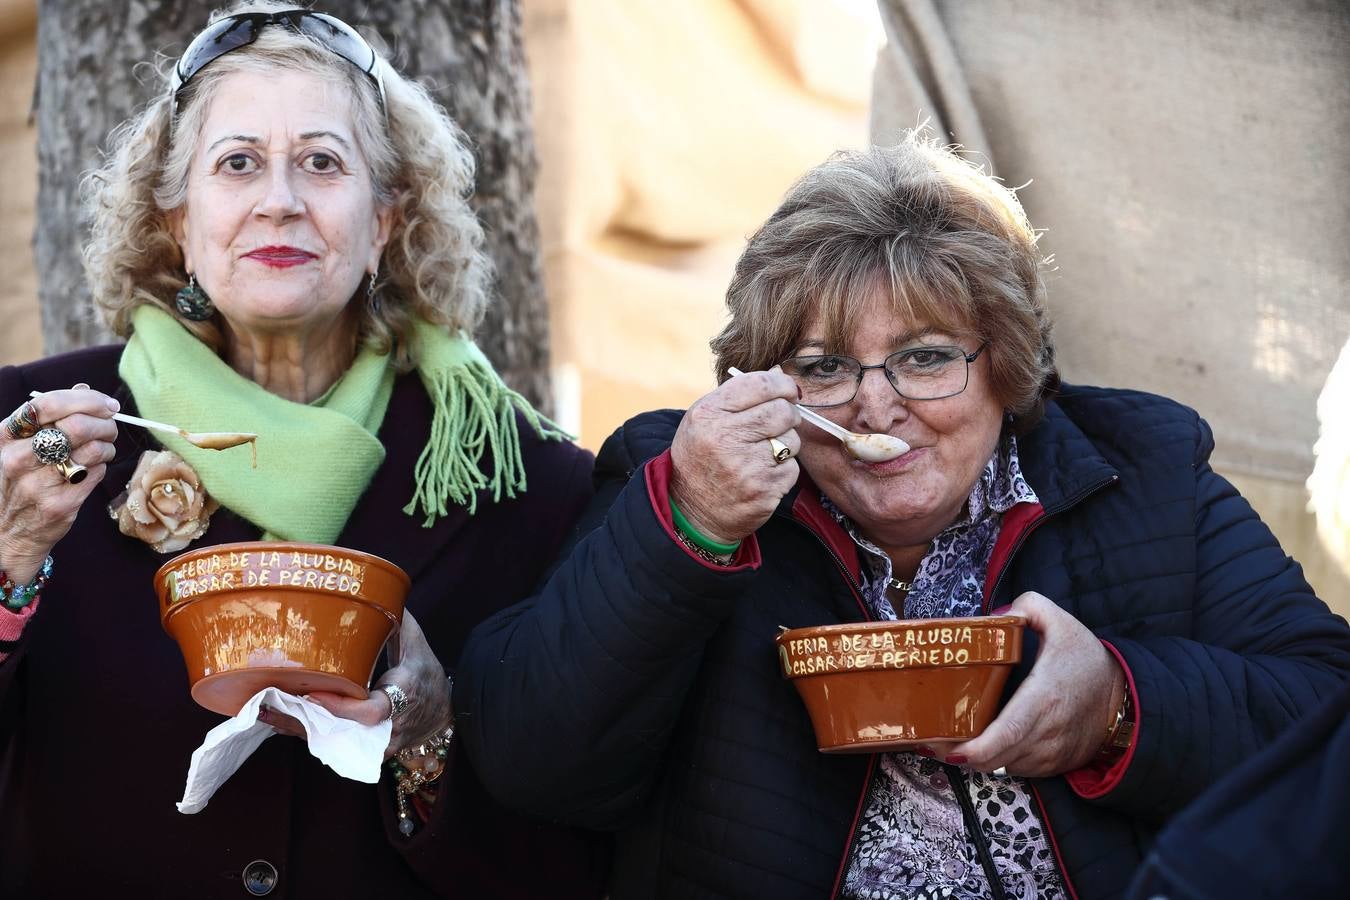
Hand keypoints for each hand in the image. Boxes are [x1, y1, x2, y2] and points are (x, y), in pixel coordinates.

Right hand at [0, 385, 118, 581]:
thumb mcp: (22, 444)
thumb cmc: (22, 478)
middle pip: (77, 426)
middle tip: (110, 427)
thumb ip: (52, 416)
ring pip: (93, 450)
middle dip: (105, 423)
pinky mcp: (60, 505)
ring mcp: (38, 484)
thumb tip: (84, 390)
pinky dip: (103, 467)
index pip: (49, 403)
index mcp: (7, 436)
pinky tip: (92, 469)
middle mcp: (18, 458)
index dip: (87, 399)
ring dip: (108, 446)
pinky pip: (97, 473)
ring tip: (102, 450)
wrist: (9, 531)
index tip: (107, 404)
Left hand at [267, 611, 450, 758]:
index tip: (312, 692)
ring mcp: (374, 743)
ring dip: (297, 726)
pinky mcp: (363, 751)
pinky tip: (279, 718)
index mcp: (402, 696)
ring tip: (264, 709)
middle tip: (269, 701)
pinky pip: (333, 742)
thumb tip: (374, 592)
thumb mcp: (418, 646)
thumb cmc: (427, 676)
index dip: (340, 706)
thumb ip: (397, 622)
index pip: (369, 710)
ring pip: (331, 740)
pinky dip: (307, 731)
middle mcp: (387, 726)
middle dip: (303, 719)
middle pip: (339, 729)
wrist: (441, 717)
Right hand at [668, 366, 801, 543]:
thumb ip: (739, 394)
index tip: (788, 391)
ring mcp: (745, 466)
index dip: (782, 384)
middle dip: (788, 415)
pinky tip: (762, 475)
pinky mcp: (762, 490)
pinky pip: (792, 469)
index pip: (760, 384)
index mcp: (709, 413)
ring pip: (791, 440)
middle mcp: (725, 437)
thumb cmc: (702, 456)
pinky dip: (783, 471)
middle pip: (782, 411)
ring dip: (785, 445)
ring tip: (762, 453)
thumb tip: (780, 373)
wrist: (691, 510)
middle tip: (778, 423)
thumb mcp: (705, 419)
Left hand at [943, 591, 1124, 776]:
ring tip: (951, 741)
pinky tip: (983, 745)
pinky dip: (997, 761)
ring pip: (1003, 766)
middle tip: (931, 741)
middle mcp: (1046, 732)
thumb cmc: (1089, 663)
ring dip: (976, 759)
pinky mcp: (1053, 765)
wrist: (1124, 700)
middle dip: (959, 755)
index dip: (976, 747)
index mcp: (1044, 698)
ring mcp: (1050, 754)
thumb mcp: (1062, 624)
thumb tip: (998, 616)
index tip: (950, 748)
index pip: (1007, 732)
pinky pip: (1017, 768)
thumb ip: (1030, 606)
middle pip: (995, 757)